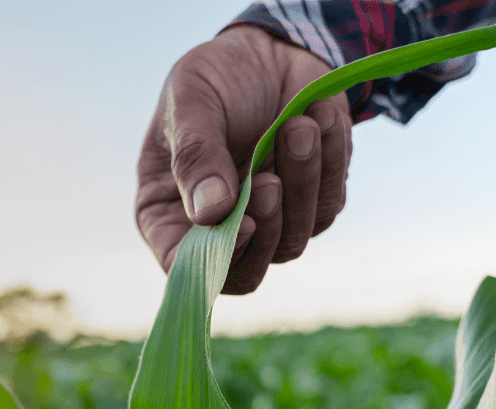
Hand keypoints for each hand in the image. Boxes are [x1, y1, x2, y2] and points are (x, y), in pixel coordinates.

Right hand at [135, 25, 351, 293]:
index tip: (245, 224)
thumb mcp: (190, 101)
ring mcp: (266, 217)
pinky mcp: (309, 201)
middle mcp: (215, 226)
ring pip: (292, 240)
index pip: (180, 263)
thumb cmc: (214, 76)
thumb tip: (211, 212)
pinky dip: (329, 164)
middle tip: (268, 177)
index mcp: (166, 208)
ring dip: (301, 186)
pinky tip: (318, 118)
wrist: (267, 50)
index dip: (214, 262)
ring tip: (299, 127)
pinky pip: (328, 204)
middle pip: (245, 270)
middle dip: (266, 225)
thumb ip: (195, 154)